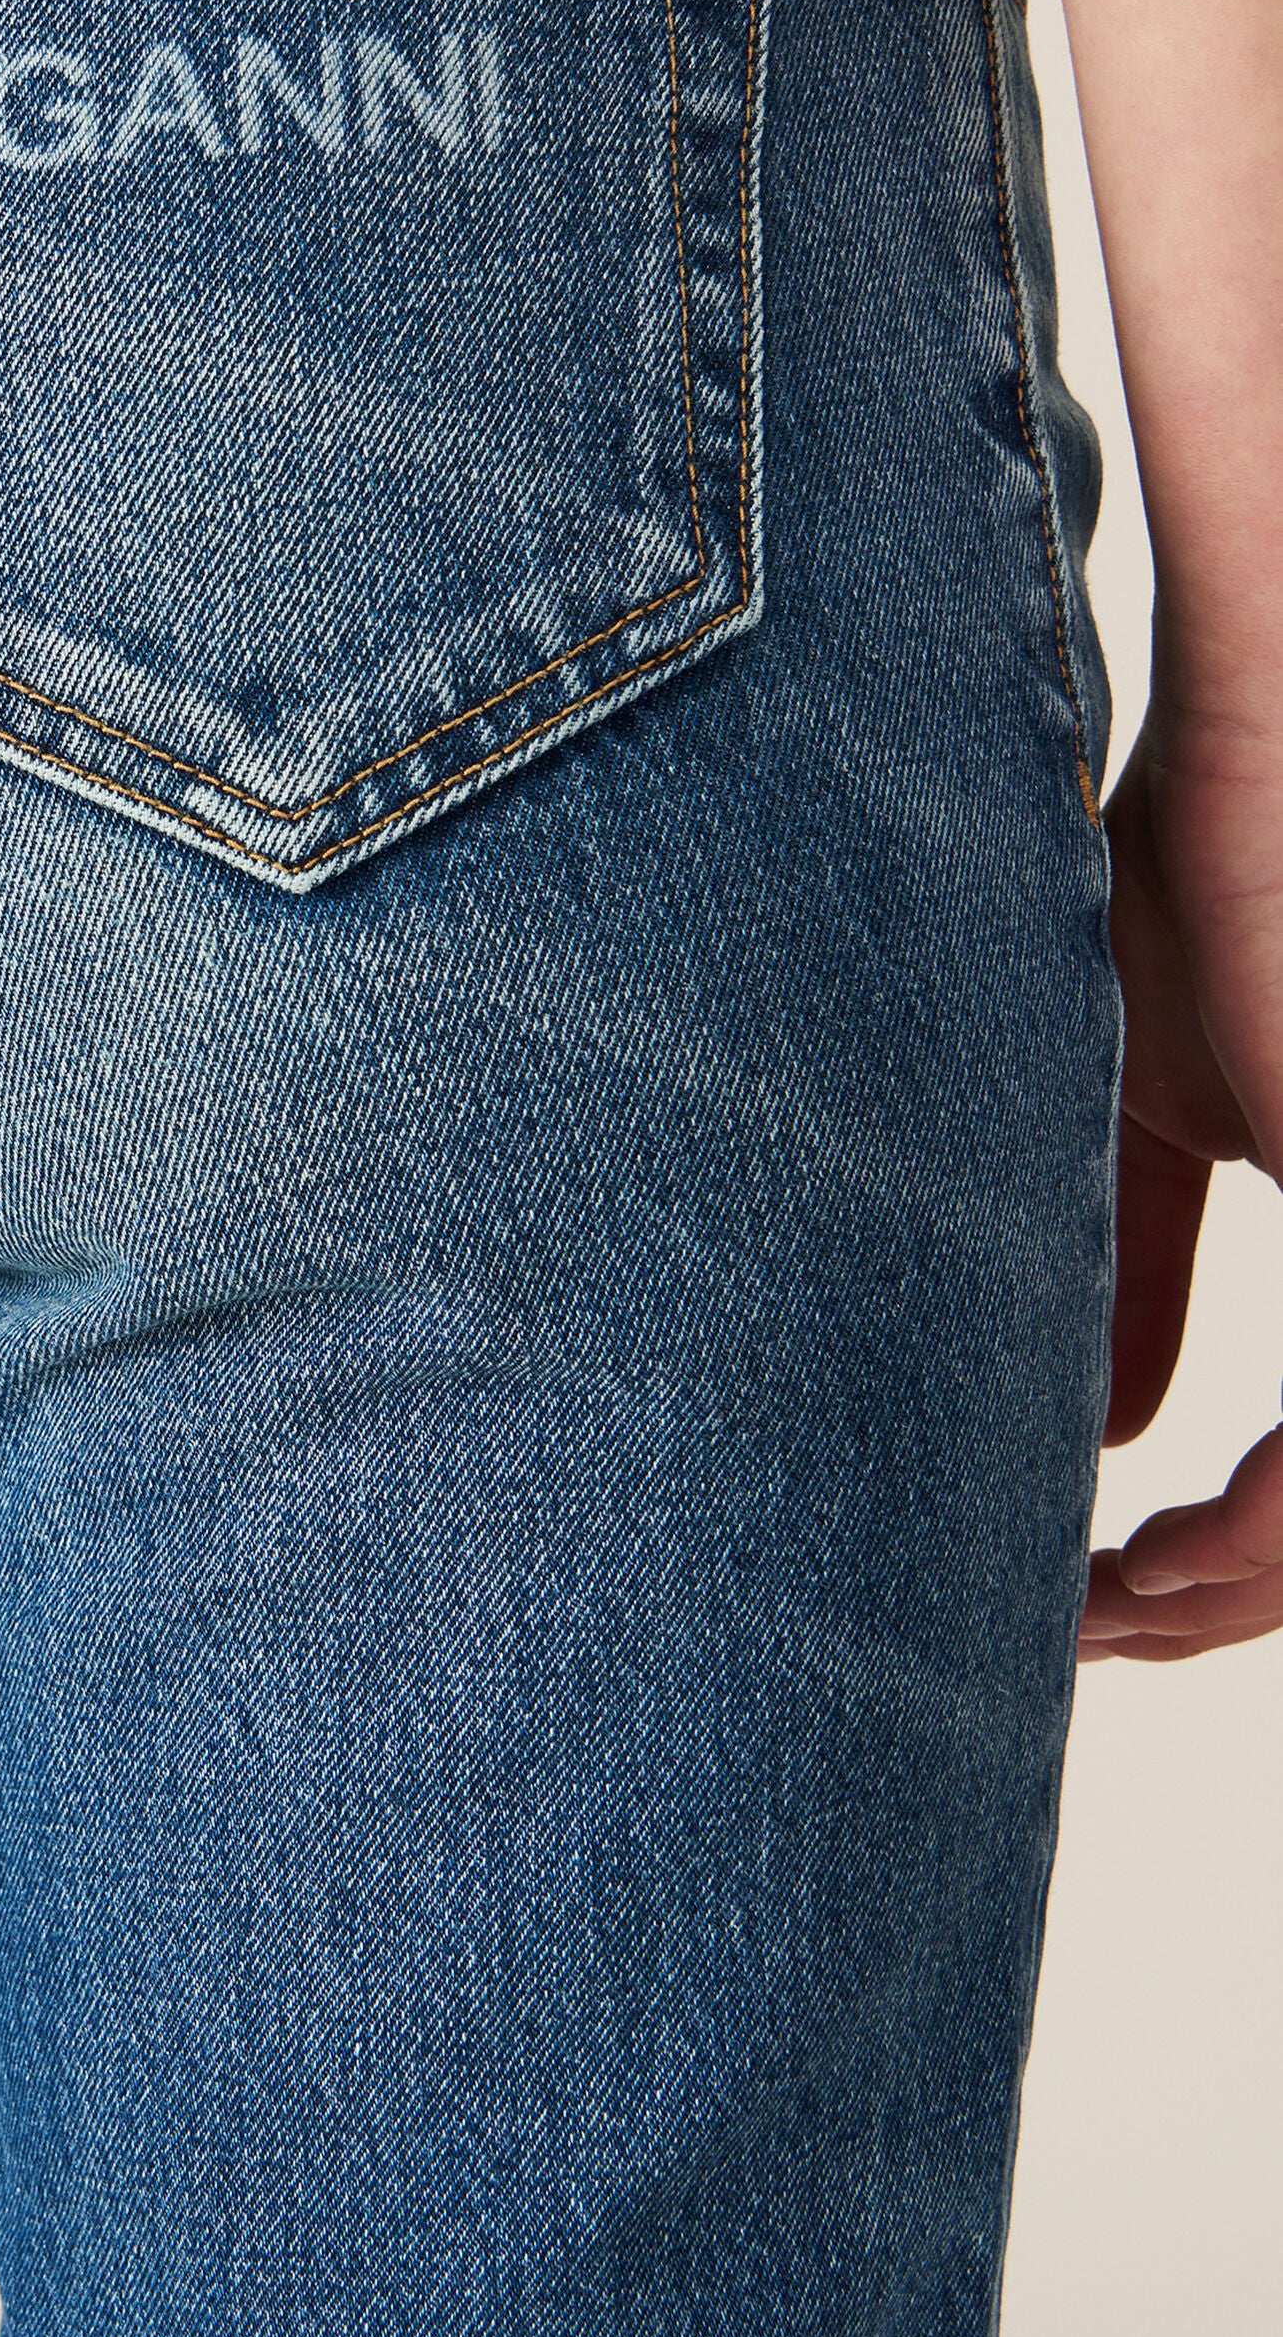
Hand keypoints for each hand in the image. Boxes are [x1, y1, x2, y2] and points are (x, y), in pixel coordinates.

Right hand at [1080, 668, 1282, 1661]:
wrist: (1273, 710)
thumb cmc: (1206, 853)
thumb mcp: (1144, 1099)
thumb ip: (1130, 1261)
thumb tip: (1101, 1431)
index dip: (1215, 1562)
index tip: (1086, 1584)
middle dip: (1207, 1609)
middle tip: (1073, 1626)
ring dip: (1229, 1598)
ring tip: (1102, 1602)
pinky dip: (1268, 1538)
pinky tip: (1157, 1554)